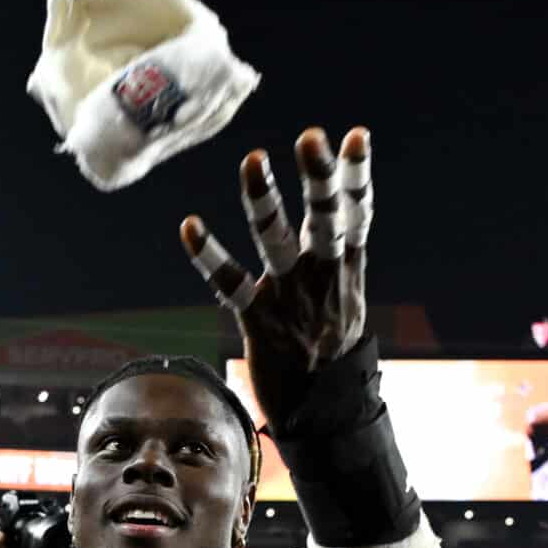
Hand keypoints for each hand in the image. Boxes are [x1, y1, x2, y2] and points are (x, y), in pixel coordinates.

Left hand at [180, 125, 373, 423]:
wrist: (324, 412)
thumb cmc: (331, 351)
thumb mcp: (347, 303)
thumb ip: (339, 261)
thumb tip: (343, 219)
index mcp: (346, 270)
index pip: (356, 215)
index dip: (356, 176)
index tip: (357, 135)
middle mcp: (322, 277)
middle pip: (325, 219)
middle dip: (320, 178)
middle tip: (311, 137)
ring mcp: (289, 297)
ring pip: (278, 241)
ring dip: (264, 200)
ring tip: (253, 160)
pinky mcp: (258, 320)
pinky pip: (230, 284)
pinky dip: (209, 254)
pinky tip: (190, 225)